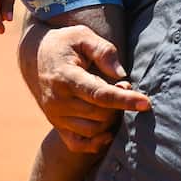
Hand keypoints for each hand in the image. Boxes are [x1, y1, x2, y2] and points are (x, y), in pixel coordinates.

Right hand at [20, 23, 150, 152]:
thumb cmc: (64, 44)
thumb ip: (103, 51)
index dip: (124, 100)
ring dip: (110, 119)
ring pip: (93, 130)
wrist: (34, 57)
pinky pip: (78, 144)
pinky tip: (108, 131)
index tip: (146, 102)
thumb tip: (121, 74)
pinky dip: (95, 142)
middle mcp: (58, 100)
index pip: (100, 94)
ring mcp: (55, 116)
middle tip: (124, 87)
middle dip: (119, 104)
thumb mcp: (82, 36)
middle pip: (100, 114)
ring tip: (113, 100)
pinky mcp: (56, 125)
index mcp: (66, 77)